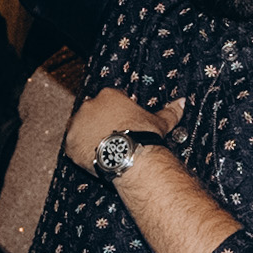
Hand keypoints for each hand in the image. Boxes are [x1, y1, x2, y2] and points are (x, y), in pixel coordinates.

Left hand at [70, 87, 185, 175]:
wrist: (129, 156)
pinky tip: (94, 157)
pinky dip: (80, 151)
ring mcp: (78, 124)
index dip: (117, 114)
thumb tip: (182, 102)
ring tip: (104, 149)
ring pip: (81, 128)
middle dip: (101, 123)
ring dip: (89, 136)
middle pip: (93, 113)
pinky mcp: (70, 143)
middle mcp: (89, 106)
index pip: (110, 100)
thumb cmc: (143, 137)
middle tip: (113, 138)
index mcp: (109, 95)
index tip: (123, 124)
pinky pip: (72, 146)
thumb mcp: (159, 122)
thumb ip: (169, 110)